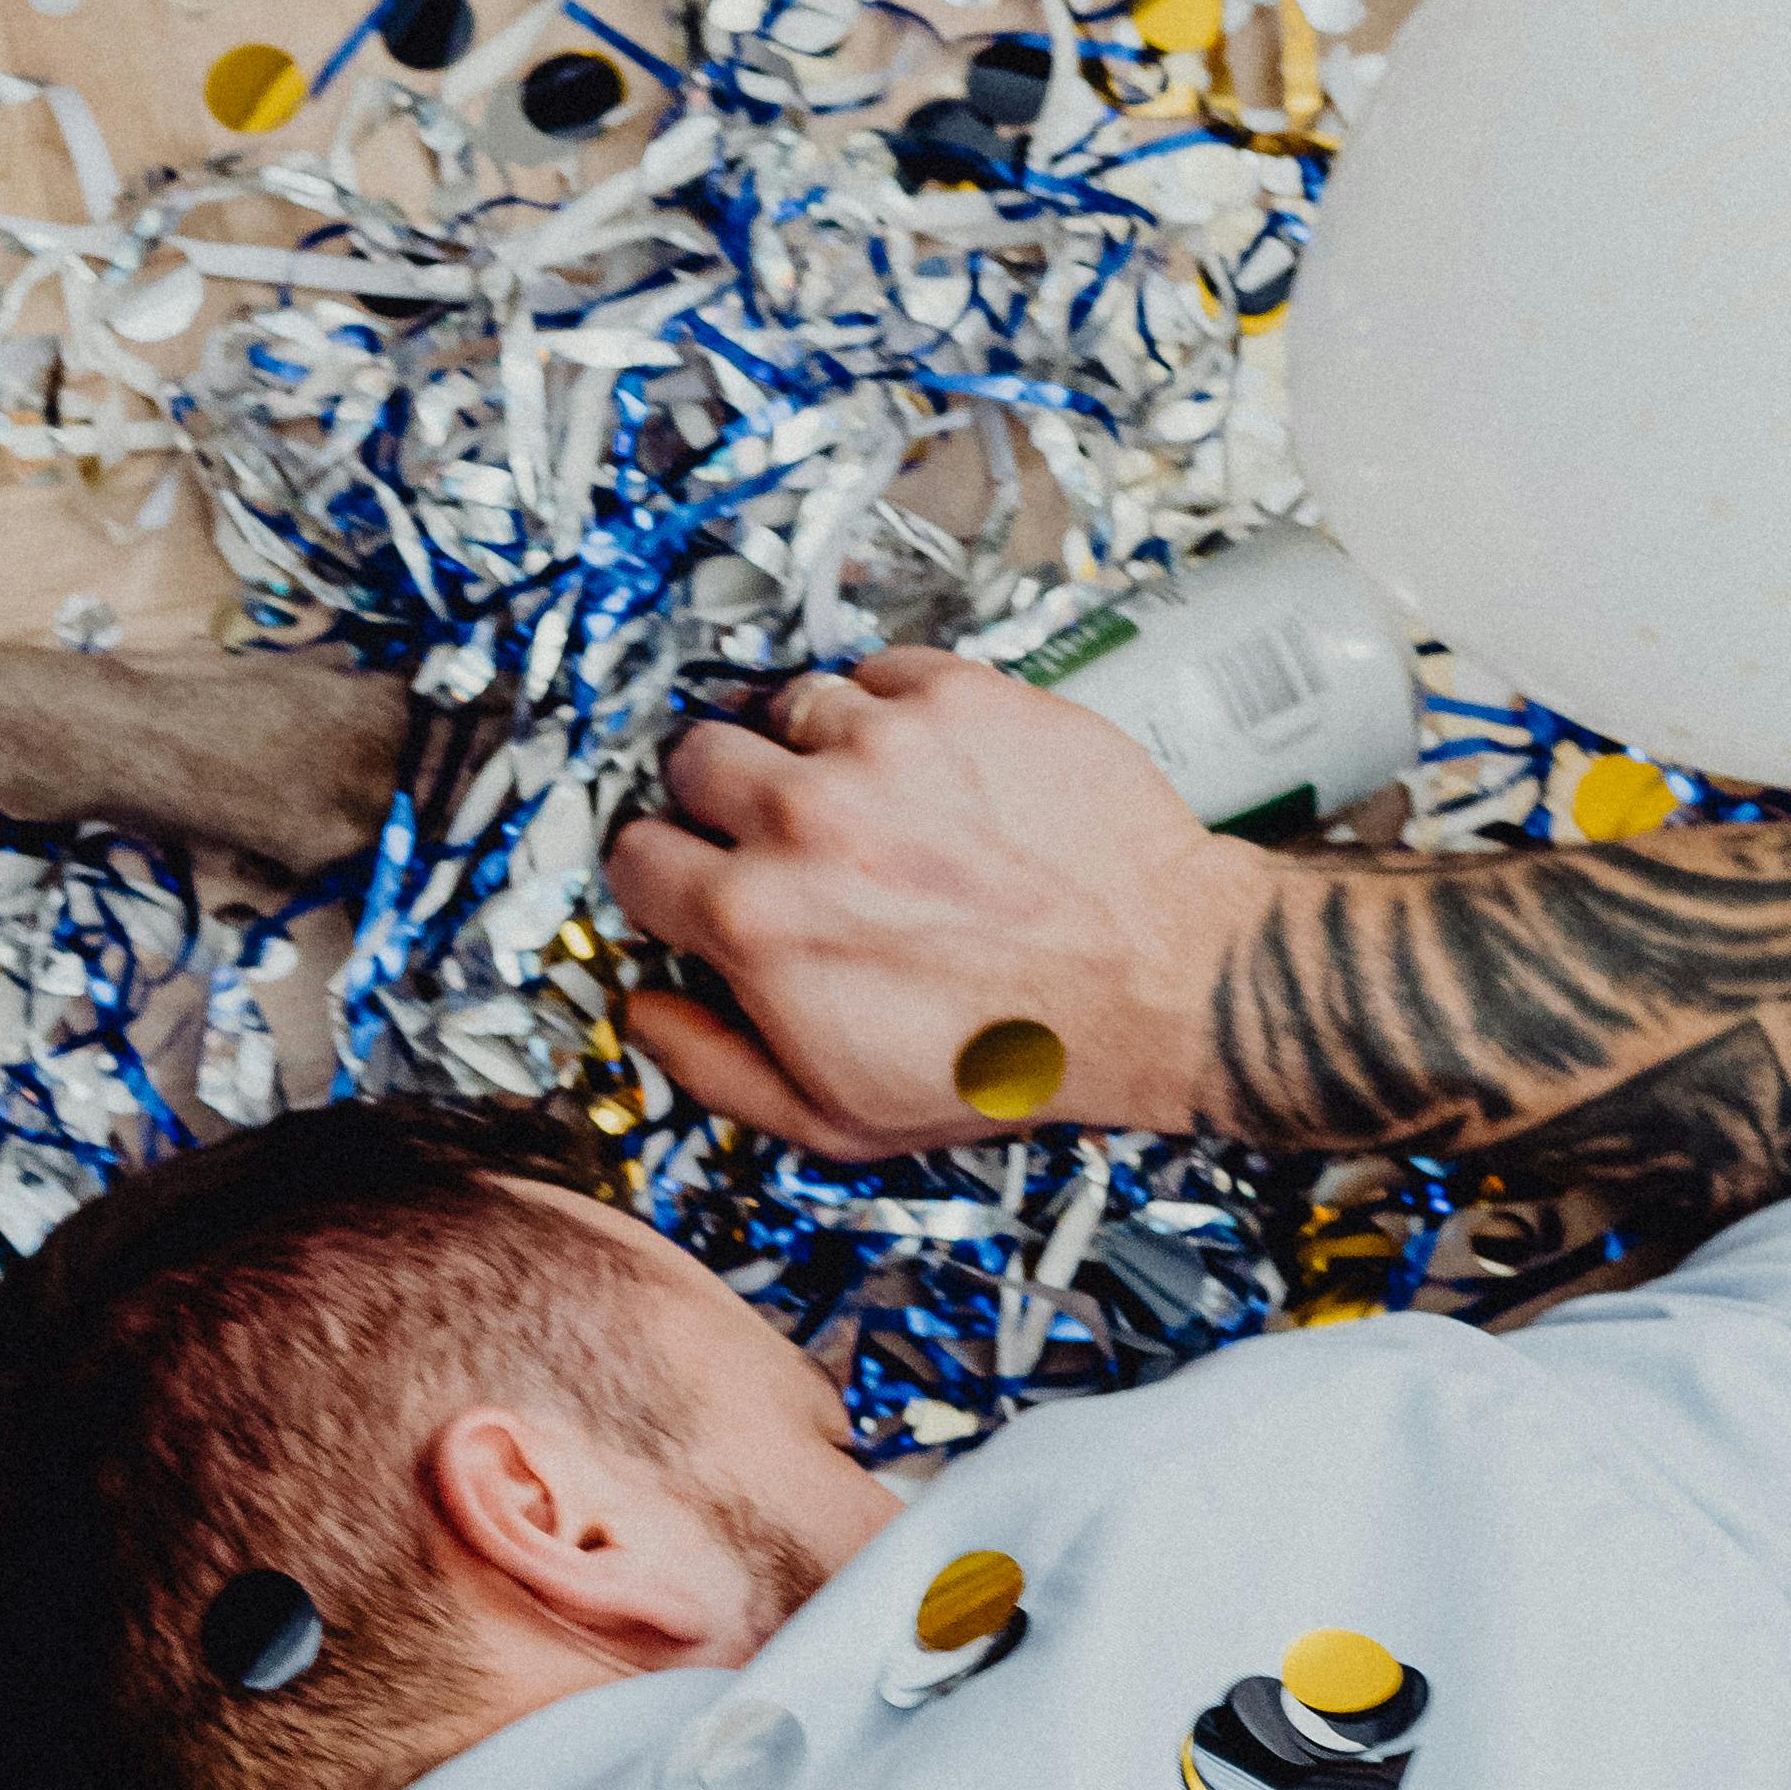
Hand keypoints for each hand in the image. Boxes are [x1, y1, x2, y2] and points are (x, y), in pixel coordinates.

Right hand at [607, 652, 1271, 1155]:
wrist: (1155, 981)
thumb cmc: (1008, 1057)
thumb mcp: (837, 1118)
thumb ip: (714, 1067)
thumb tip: (643, 1012)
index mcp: (756, 922)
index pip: (635, 856)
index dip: (665, 875)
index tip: (697, 878)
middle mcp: (804, 819)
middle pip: (692, 759)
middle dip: (719, 797)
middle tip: (774, 831)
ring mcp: (882, 744)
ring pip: (784, 704)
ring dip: (807, 746)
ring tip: (858, 794)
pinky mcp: (956, 695)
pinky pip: (877, 671)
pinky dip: (888, 710)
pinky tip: (922, 765)